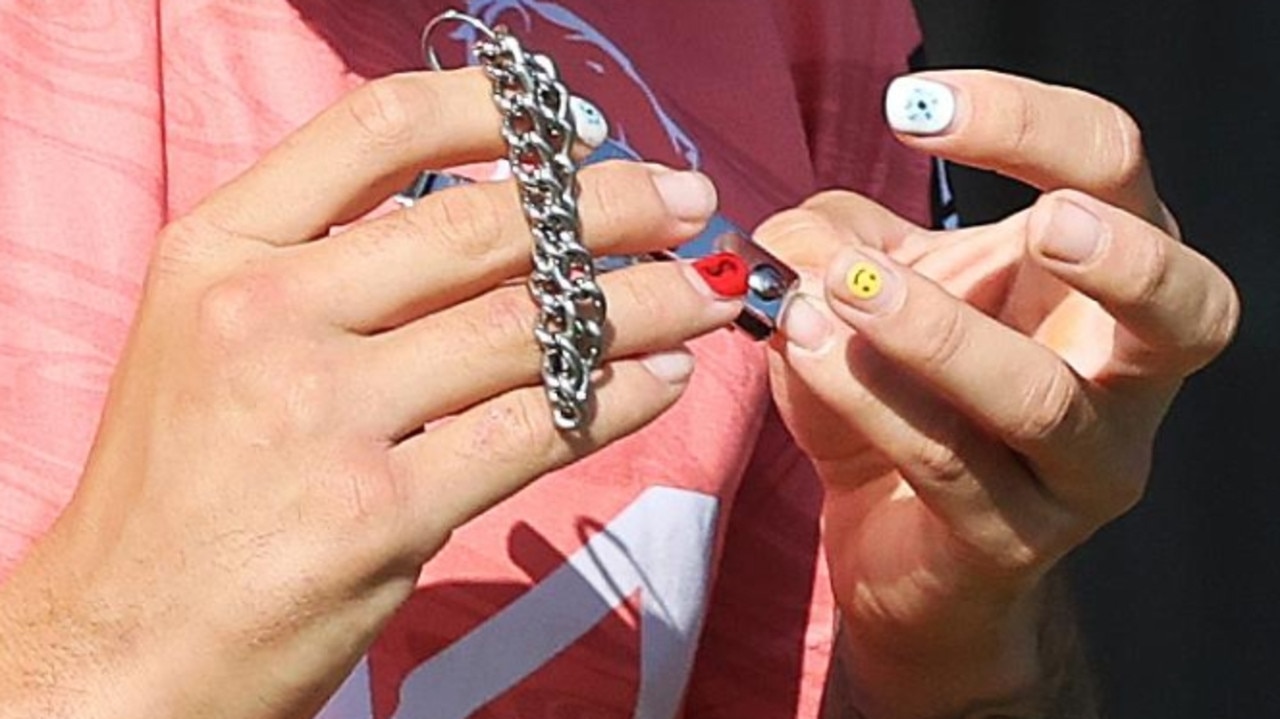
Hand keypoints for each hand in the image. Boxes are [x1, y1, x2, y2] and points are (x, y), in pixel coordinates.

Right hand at [0, 68, 736, 718]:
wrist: (127, 641)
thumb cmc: (182, 487)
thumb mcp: (213, 337)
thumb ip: (333, 268)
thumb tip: (496, 217)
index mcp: (220, 249)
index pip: (375, 131)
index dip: (496, 112)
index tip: (576, 126)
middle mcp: (265, 314)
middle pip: (477, 225)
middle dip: (609, 205)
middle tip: (687, 200)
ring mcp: (323, 414)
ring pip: (529, 327)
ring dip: (642, 301)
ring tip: (705, 289)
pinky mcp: (380, 513)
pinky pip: (535, 428)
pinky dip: (618, 397)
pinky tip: (662, 377)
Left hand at [757, 71, 1238, 716]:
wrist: (895, 542)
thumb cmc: (906, 397)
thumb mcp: (877, 293)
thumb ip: (843, 240)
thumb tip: (798, 230)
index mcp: (1106, 283)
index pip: (1115, 176)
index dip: (1032, 125)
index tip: (917, 105)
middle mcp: (1127, 377)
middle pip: (1187, 306)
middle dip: (1119, 258)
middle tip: (1037, 223)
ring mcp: (1085, 470)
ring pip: (1039, 399)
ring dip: (936, 330)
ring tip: (843, 287)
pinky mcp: (1018, 539)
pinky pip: (950, 463)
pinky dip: (873, 398)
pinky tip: (808, 351)